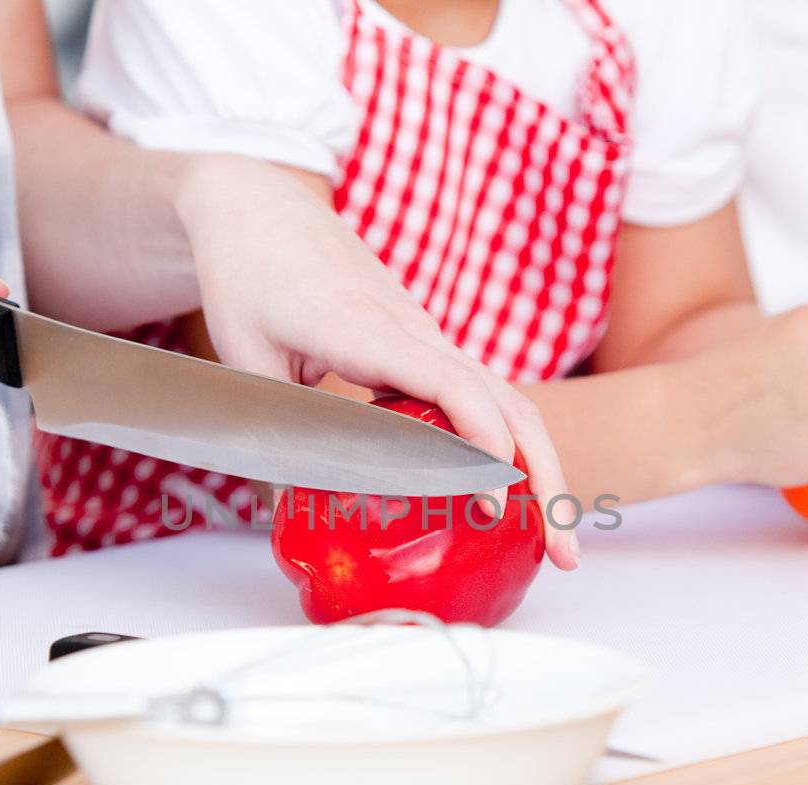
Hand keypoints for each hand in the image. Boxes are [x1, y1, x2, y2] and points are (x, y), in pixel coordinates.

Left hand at [171, 156, 578, 569]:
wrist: (261, 208)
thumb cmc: (248, 276)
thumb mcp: (244, 359)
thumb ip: (273, 435)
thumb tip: (293, 518)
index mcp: (367, 329)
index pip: (451, 385)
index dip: (481, 442)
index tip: (495, 500)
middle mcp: (414, 332)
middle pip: (508, 402)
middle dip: (544, 476)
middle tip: (563, 552)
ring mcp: (426, 337)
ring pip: (507, 402)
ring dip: (538, 468)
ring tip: (553, 541)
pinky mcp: (423, 346)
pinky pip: (480, 398)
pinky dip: (506, 447)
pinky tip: (503, 496)